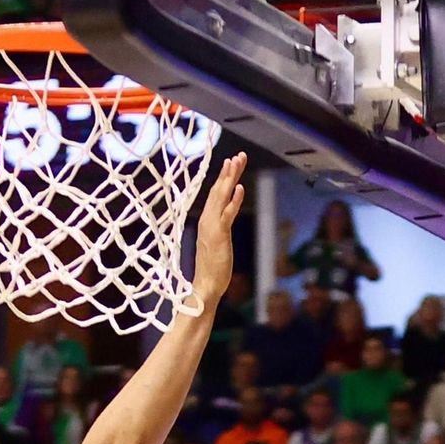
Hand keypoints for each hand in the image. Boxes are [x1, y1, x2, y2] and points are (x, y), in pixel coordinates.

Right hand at [190, 153, 247, 311]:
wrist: (204, 288)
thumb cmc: (211, 271)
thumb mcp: (215, 246)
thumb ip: (217, 233)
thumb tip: (220, 226)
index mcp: (207, 222)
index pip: (216, 195)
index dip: (223, 178)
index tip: (230, 163)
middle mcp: (207, 220)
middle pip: (219, 190)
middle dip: (228, 172)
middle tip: (237, 156)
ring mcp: (212, 227)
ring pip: (222, 197)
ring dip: (230, 178)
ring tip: (236, 161)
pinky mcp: (219, 235)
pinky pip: (227, 214)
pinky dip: (233, 200)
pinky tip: (239, 187)